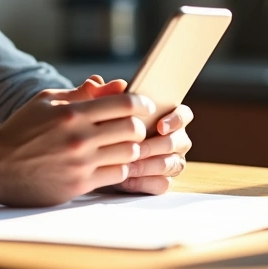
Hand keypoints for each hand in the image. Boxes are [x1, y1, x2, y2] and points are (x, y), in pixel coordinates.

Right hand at [0, 75, 152, 206]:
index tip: (145, 106)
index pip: (124, 104)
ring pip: (129, 153)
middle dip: (138, 126)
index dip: (142, 103)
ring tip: (122, 145)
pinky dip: (119, 167)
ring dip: (130, 148)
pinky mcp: (78, 185)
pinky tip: (110, 162)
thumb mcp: (46, 102)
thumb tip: (114, 84)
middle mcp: (79, 138)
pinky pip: (116, 175)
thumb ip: (81, 93)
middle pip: (132, 129)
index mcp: (72, 113)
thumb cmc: (21, 129)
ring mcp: (80, 164)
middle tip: (134, 127)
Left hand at [70, 76, 193, 194]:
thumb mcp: (91, 109)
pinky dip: (146, 182)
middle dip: (158, 146)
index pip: (183, 114)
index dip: (176, 120)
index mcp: (163, 115)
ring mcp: (167, 160)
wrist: (84, 154)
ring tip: (128, 165)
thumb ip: (97, 96)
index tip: (160, 126)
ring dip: (150, 165)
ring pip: (173, 164)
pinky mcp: (158, 180)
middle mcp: (171, 138)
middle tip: (137, 149)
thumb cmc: (95, 126)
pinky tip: (127, 180)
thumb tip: (103, 84)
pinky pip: (163, 184)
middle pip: (180, 141)